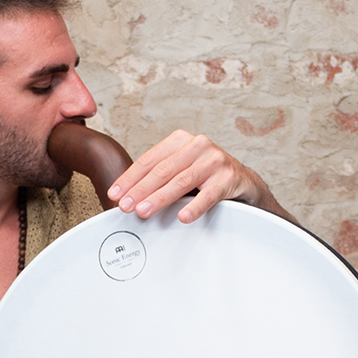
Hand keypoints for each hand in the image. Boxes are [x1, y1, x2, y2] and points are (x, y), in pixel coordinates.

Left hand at [106, 129, 294, 224]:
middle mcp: (197, 145)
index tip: (115, 194)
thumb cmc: (204, 176)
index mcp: (180, 140)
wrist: (242, 181)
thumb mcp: (179, 169)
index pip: (149, 160)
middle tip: (126, 206)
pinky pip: (209, 194)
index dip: (130, 178)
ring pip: (181, 181)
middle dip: (140, 190)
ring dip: (160, 198)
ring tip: (145, 211)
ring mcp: (214, 160)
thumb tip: (125, 197)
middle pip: (162, 171)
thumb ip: (157, 177)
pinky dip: (195, 206)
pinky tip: (183, 216)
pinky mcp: (229, 177)